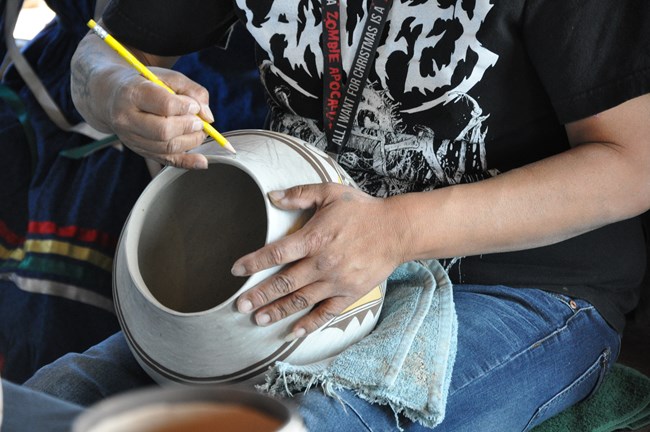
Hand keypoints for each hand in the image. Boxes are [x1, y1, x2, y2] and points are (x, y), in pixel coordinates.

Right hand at [103, 67, 213, 168]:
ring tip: (198, 130)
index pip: (164, 105)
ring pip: (166, 147)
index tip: (194, 106)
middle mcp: (127, 118)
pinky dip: (188, 163)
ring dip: (191, 141)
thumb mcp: (167, 77)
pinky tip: (202, 162)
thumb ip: (192, 91)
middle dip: (189, 127)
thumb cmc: (144, 84)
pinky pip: (166, 161)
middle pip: (164, 131)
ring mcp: (131, 138)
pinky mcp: (140, 151)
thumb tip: (208, 117)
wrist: (111, 96)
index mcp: (132, 93)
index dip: (186, 107)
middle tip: (198, 122)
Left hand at [231, 183, 406, 339]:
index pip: (276, 254)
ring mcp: (336, 282)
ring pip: (300, 301)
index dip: (254, 263)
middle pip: (284, 283)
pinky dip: (309, 324)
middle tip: (238, 305)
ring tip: (257, 320)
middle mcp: (322, 263)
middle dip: (259, 296)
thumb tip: (271, 196)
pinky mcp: (349, 294)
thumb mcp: (330, 193)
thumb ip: (299, 194)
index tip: (236, 270)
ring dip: (277, 311)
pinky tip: (294, 332)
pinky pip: (326, 313)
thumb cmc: (361, 210)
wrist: (396, 230)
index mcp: (315, 238)